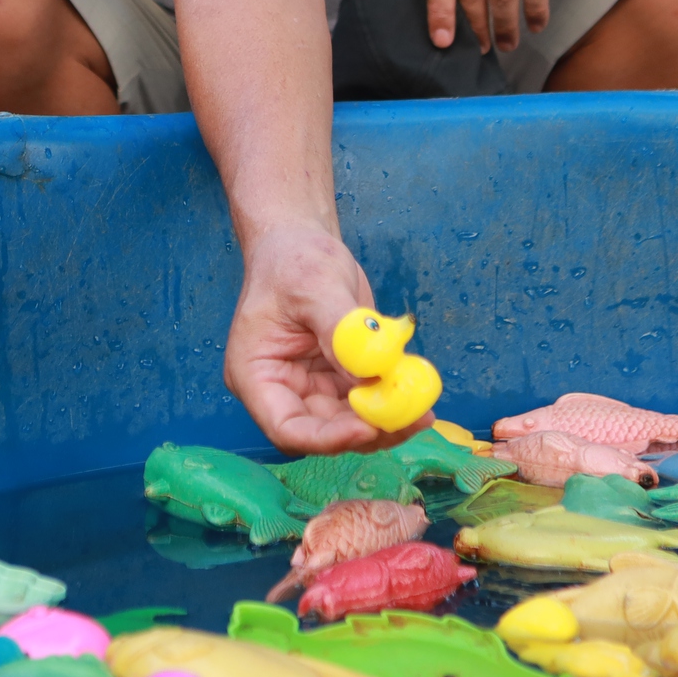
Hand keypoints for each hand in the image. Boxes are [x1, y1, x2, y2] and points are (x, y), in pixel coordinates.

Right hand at [224, 225, 425, 454]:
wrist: (302, 240)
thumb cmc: (293, 259)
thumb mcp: (315, 288)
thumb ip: (341, 333)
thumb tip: (372, 375)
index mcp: (256, 374)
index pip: (287, 427)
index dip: (328, 437)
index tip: (369, 427)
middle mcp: (283, 389)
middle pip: (323, 431)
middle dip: (367, 430)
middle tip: (410, 420)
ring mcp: (313, 386)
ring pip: (350, 422)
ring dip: (386, 421)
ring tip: (421, 411)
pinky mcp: (340, 377)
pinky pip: (367, 400)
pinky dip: (391, 400)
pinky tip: (417, 393)